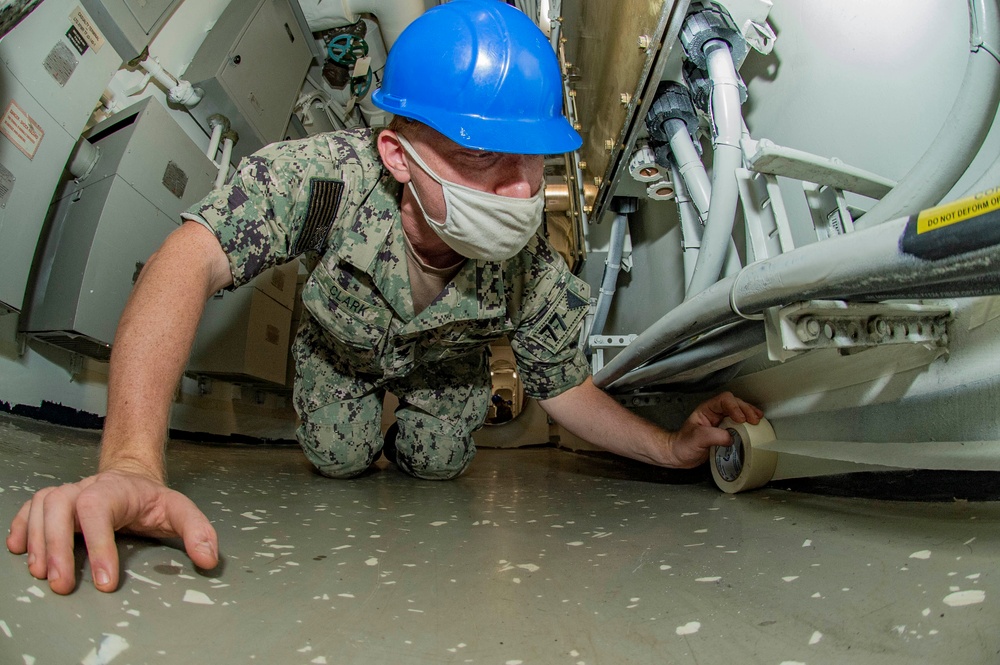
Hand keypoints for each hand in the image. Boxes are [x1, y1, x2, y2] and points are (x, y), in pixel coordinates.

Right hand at [6, 471, 218, 594]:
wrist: (132, 478)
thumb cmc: (152, 499)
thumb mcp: (180, 510)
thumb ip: (197, 531)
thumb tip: (209, 559)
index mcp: (116, 490)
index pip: (98, 510)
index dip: (99, 545)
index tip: (106, 582)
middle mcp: (85, 489)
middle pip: (61, 507)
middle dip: (58, 546)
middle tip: (64, 584)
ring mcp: (66, 494)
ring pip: (42, 508)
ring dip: (38, 541)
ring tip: (42, 575)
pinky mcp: (51, 504)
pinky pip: (29, 510)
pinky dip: (21, 527)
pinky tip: (19, 550)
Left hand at [666, 392, 763, 467]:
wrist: (680, 455)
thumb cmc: (683, 445)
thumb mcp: (696, 439)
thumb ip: (713, 436)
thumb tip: (731, 437)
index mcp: (707, 410)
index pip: (724, 400)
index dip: (735, 407)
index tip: (740, 419)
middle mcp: (715, 413)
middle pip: (735, 403)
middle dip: (746, 409)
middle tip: (753, 420)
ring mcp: (722, 421)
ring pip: (739, 411)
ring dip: (750, 414)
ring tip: (758, 420)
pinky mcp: (726, 431)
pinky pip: (740, 423)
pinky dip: (748, 424)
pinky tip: (755, 427)